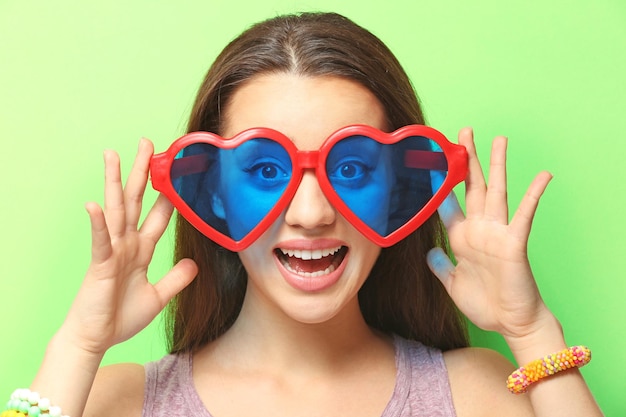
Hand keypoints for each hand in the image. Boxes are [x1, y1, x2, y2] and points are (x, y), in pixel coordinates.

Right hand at [60, 139, 196, 355]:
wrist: (97, 338)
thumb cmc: (121, 316)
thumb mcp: (158, 296)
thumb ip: (176, 279)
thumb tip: (194, 263)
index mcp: (141, 249)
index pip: (158, 215)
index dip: (168, 194)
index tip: (176, 172)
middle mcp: (126, 244)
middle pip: (136, 201)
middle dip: (141, 172)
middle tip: (147, 144)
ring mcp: (112, 251)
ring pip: (116, 210)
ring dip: (115, 182)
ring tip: (113, 155)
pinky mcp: (100, 265)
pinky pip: (100, 241)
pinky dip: (98, 224)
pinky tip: (94, 204)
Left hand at [427, 127, 553, 340]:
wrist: (510, 323)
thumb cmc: (484, 304)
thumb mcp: (453, 283)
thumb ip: (441, 266)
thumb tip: (430, 251)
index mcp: (462, 237)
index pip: (448, 203)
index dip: (439, 184)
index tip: (429, 162)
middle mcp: (479, 229)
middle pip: (472, 187)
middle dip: (467, 160)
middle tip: (462, 133)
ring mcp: (498, 233)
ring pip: (496, 192)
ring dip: (497, 166)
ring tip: (498, 139)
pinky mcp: (515, 243)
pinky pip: (524, 215)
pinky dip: (533, 195)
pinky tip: (542, 176)